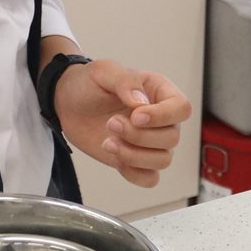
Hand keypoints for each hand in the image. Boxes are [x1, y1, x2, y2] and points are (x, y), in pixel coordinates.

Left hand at [53, 58, 191, 188]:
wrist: (68, 104)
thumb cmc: (89, 84)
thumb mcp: (103, 71)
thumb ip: (125, 82)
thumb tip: (141, 102)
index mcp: (159, 92)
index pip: (181, 108)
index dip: (162, 116)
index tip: (135, 116)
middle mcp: (161, 119)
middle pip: (172, 138)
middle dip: (139, 136)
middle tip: (111, 123)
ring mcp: (150, 142)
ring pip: (163, 160)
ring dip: (133, 155)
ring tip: (108, 141)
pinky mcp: (136, 161)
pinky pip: (149, 178)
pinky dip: (132, 172)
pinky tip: (113, 155)